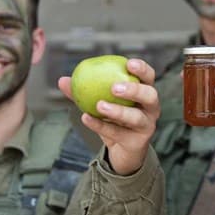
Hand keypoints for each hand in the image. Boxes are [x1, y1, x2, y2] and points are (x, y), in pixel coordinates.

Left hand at [58, 58, 159, 175]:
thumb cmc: (114, 120)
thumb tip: (63, 80)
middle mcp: (151, 108)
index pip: (149, 77)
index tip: (129, 63)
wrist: (123, 150)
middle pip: (150, 95)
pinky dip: (101, 125)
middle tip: (114, 87)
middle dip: (134, 90)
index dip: (142, 69)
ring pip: (136, 117)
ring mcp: (146, 126)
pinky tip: (87, 118)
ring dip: (118, 111)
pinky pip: (118, 133)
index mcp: (144, 92)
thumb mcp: (101, 103)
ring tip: (100, 105)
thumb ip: (84, 91)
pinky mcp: (138, 142)